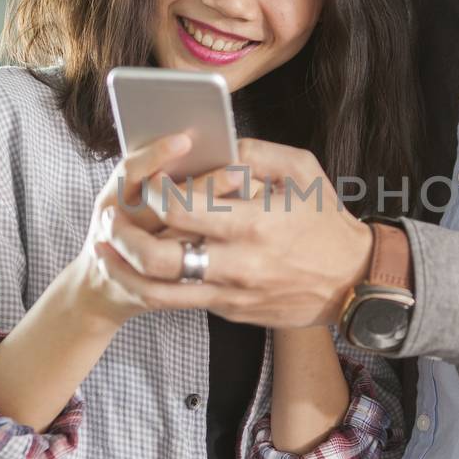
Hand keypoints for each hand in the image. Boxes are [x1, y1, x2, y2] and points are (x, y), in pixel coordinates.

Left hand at [91, 138, 374, 328]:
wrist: (354, 282)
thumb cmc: (327, 220)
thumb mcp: (302, 171)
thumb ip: (254, 153)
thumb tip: (212, 146)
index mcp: (254, 221)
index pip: (181, 207)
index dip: (154, 191)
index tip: (148, 180)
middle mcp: (239, 262)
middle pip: (159, 256)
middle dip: (124, 235)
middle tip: (111, 217)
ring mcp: (233, 292)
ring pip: (160, 291)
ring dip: (124, 270)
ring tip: (104, 250)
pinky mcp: (231, 312)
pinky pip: (181, 301)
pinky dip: (153, 285)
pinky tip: (136, 269)